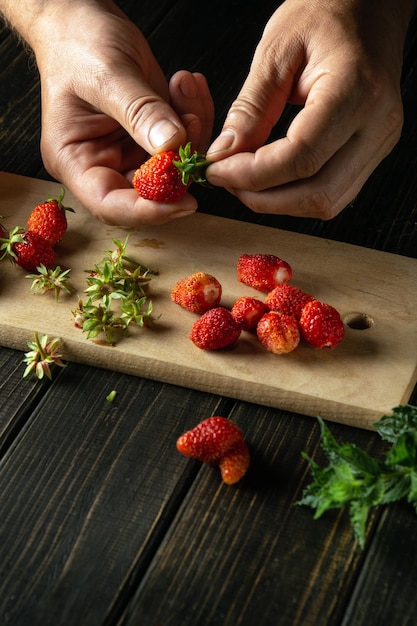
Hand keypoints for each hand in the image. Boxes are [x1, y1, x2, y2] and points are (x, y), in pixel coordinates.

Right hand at [31, 2, 213, 225]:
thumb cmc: (76, 44)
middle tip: (193, 124)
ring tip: (186, 89)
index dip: (147, 211)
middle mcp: (103, 164)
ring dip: (192, 133)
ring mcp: (129, 152)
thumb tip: (171, 144)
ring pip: (174, 167)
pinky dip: (194, 117)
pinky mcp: (151, 137)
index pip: (110, 204)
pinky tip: (188, 86)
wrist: (81, 18)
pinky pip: (182, 142)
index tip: (183, 201)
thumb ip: (139, 112)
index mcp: (75, 161)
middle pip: (149, 193)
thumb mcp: (106, 75)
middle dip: (179, 165)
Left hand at [206, 0, 414, 218]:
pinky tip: (272, 179)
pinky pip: (334, 192)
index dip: (252, 175)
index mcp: (356, 91)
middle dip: (264, 198)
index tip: (218, 170)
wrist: (368, 6)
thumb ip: (250, 108)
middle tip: (228, 182)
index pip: (301, 158)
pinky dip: (297, 194)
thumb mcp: (277, 49)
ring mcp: (380, 142)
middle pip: (318, 193)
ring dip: (280, 202)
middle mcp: (377, 125)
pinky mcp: (374, 151)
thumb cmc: (327, 11)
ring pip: (328, 202)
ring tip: (246, 181)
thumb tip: (225, 154)